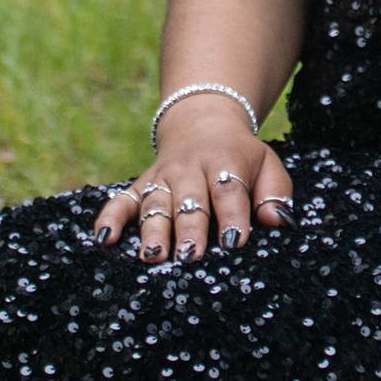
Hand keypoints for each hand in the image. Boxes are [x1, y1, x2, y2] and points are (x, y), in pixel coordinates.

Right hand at [93, 103, 291, 263]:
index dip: (231, 215)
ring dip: (153, 231)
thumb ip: (275, 193)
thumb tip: (276, 221)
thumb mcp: (267, 164)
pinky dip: (110, 218)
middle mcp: (189, 169)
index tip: (234, 241)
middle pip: (189, 201)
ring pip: (156, 205)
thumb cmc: (241, 157)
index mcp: (225, 161)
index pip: (228, 190)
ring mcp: (162, 178)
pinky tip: (104, 239)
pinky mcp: (140, 186)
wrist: (203, 124)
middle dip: (189, 229)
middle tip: (190, 256)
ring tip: (154, 256)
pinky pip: (121, 201)